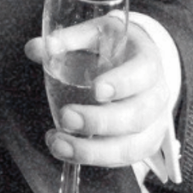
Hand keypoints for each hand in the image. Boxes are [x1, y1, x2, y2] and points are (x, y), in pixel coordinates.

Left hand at [23, 14, 176, 169]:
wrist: (141, 63)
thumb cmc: (118, 48)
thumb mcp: (98, 33)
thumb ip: (69, 39)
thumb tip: (36, 48)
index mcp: (148, 62)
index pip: (143, 74)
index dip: (122, 83)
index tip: (97, 89)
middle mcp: (156, 95)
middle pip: (137, 116)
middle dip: (100, 122)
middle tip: (67, 117)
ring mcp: (154, 123)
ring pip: (132, 146)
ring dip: (94, 150)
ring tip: (60, 144)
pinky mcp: (145, 143)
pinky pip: (125, 160)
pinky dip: (94, 159)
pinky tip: (68, 151)